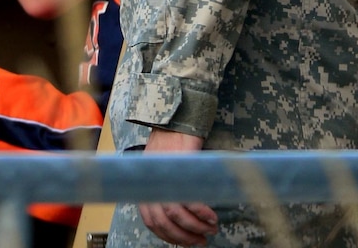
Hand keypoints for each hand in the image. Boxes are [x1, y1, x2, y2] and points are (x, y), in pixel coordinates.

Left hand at [137, 130, 216, 245]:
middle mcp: (151, 181)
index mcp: (145, 184)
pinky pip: (190, 200)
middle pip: (163, 221)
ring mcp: (164, 176)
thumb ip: (163, 193)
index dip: (168, 235)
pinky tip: (212, 217)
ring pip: (176, 214)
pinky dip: (202, 213)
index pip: (151, 220)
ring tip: (210, 230)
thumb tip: (176, 221)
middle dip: (184, 236)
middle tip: (200, 241)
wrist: (178, 120)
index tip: (184, 241)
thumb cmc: (172, 146)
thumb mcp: (161, 171)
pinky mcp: (179, 170)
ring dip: (196, 227)